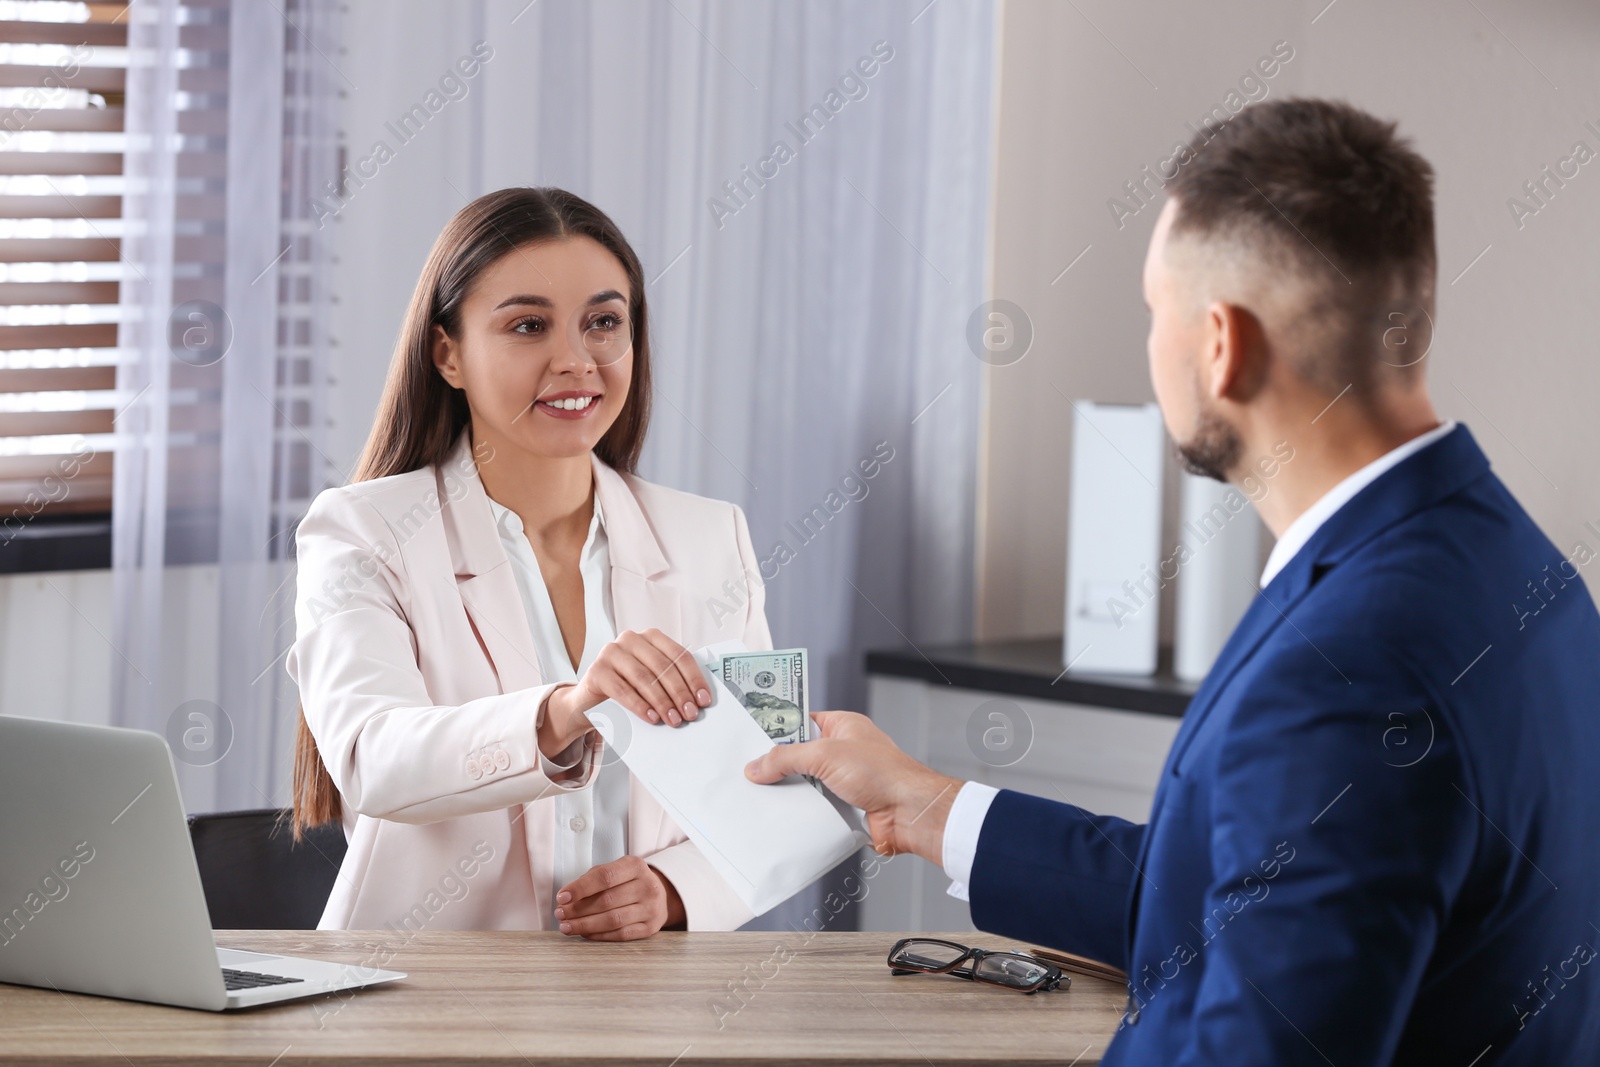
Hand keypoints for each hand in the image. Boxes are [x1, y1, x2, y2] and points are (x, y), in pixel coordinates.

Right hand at [540, 629, 711, 756]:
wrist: (590, 702)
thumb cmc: (628, 690)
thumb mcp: (651, 682)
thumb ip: (670, 683)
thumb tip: (697, 701)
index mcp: (651, 637)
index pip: (679, 655)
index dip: (694, 678)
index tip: (704, 700)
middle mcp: (631, 639)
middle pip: (663, 666)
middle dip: (679, 692)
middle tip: (690, 714)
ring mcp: (611, 652)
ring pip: (644, 677)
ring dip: (662, 701)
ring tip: (673, 720)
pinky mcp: (596, 670)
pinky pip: (622, 689)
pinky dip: (639, 705)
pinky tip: (651, 718)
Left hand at [554, 855, 685, 939]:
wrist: (659, 895)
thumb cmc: (627, 882)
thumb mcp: (614, 871)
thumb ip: (591, 880)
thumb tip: (566, 900)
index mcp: (636, 866)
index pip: (605, 876)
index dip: (581, 888)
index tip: (561, 897)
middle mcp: (647, 886)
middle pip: (607, 901)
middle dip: (578, 909)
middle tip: (560, 914)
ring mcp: (651, 908)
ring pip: (613, 920)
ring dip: (585, 925)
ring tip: (566, 927)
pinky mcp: (650, 928)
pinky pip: (620, 935)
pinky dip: (599, 935)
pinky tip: (584, 933)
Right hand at [744, 711, 961, 864]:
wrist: (909, 812)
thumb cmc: (883, 773)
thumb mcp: (826, 755)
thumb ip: (787, 758)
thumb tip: (757, 766)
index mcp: (841, 726)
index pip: (801, 720)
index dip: (777, 728)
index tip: (751, 737)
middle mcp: (843, 751)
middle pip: (799, 755)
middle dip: (778, 765)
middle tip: (750, 771)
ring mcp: (844, 779)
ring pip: (805, 783)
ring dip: (790, 791)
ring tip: (760, 795)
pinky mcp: (844, 805)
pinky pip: (814, 806)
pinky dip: (801, 811)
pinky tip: (784, 816)